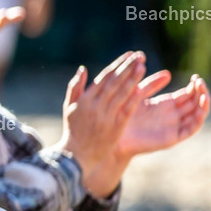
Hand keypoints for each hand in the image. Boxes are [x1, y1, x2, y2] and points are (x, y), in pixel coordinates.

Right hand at [58, 51, 145, 172]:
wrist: (77, 155)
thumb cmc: (73, 130)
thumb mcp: (69, 107)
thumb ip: (75, 87)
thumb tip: (83, 69)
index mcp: (85, 99)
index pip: (104, 77)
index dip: (117, 65)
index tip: (128, 55)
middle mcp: (96, 105)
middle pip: (114, 82)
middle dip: (127, 67)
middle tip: (139, 55)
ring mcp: (106, 116)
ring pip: (122, 93)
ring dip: (133, 78)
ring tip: (142, 65)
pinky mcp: (116, 127)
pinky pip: (126, 109)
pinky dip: (133, 98)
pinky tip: (141, 87)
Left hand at [115, 74, 210, 158]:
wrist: (115, 135)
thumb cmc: (122, 114)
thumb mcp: (138, 95)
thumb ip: (150, 85)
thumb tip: (168, 73)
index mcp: (165, 104)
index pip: (187, 94)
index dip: (194, 86)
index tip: (196, 77)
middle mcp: (172, 115)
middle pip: (195, 103)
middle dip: (201, 92)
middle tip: (200, 81)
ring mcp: (174, 126)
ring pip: (197, 115)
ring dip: (203, 104)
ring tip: (203, 93)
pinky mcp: (172, 138)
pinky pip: (190, 130)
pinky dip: (198, 120)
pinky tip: (200, 109)